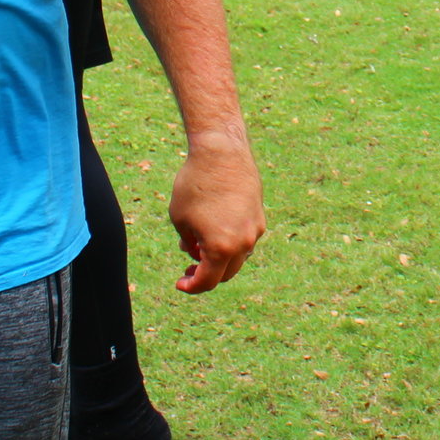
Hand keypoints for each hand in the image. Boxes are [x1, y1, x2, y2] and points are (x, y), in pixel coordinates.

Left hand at [166, 136, 265, 294]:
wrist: (221, 153)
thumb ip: (188, 243)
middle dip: (206, 275)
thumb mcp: (180, 218)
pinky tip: (215, 228)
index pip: (207, 281)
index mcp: (221, 248)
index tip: (180, 282)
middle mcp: (243, 243)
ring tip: (199, 244)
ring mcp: (254, 229)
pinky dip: (231, 242)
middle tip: (189, 268)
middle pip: (225, 273)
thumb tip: (197, 253)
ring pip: (238, 257)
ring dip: (220, 258)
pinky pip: (245, 239)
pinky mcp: (259, 215)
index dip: (191, 286)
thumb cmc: (195, 184)